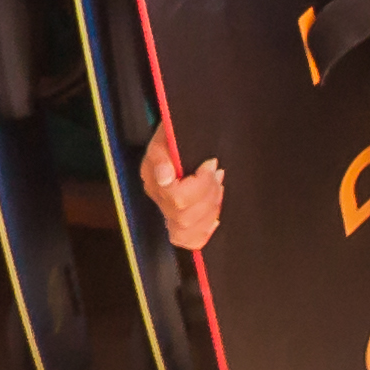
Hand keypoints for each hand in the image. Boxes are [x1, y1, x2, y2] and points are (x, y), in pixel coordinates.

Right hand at [140, 124, 225, 251]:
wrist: (180, 134)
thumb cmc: (179, 131)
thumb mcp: (170, 131)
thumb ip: (164, 153)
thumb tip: (165, 176)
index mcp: (152, 175)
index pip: (177, 198)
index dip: (200, 186)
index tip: (211, 165)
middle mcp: (156, 196)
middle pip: (183, 217)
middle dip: (208, 197)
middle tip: (217, 174)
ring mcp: (166, 208)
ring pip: (187, 230)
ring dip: (210, 210)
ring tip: (217, 188)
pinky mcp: (178, 217)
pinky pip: (188, 239)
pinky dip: (203, 232)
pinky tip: (213, 219)